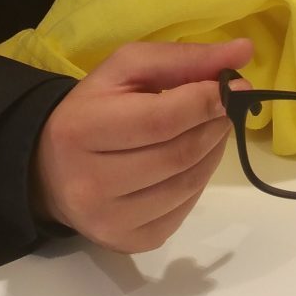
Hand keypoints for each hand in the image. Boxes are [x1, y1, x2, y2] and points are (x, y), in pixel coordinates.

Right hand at [31, 37, 252, 252]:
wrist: (52, 168)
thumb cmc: (95, 107)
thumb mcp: (128, 68)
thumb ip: (184, 58)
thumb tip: (243, 52)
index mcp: (84, 129)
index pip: (162, 119)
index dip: (206, 102)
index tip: (236, 86)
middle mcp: (92, 184)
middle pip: (179, 155)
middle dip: (215, 125)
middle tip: (227, 106)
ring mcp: (110, 221)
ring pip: (187, 185)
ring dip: (213, 152)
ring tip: (211, 128)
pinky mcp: (129, 244)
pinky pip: (182, 211)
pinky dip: (198, 181)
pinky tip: (192, 160)